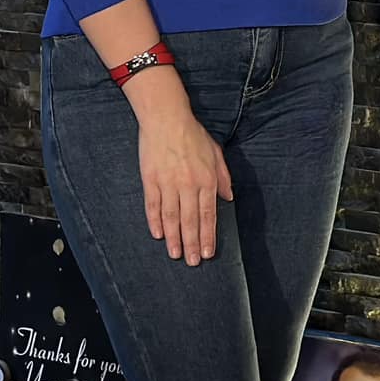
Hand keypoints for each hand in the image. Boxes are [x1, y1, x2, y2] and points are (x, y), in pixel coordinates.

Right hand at [128, 79, 232, 265]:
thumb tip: (228, 197)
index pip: (208, 214)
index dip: (208, 236)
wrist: (166, 119)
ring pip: (171, 217)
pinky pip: (153, 205)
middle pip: (190, 221)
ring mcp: (168, 183)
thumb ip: (223, 177)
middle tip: (193, 262)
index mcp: (206, 179)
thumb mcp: (216, 153)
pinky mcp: (150, 180)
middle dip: (193, 244)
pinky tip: (157, 234)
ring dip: (174, 238)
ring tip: (176, 254)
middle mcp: (188, 185)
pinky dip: (155, 221)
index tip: (208, 252)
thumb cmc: (193, 134)